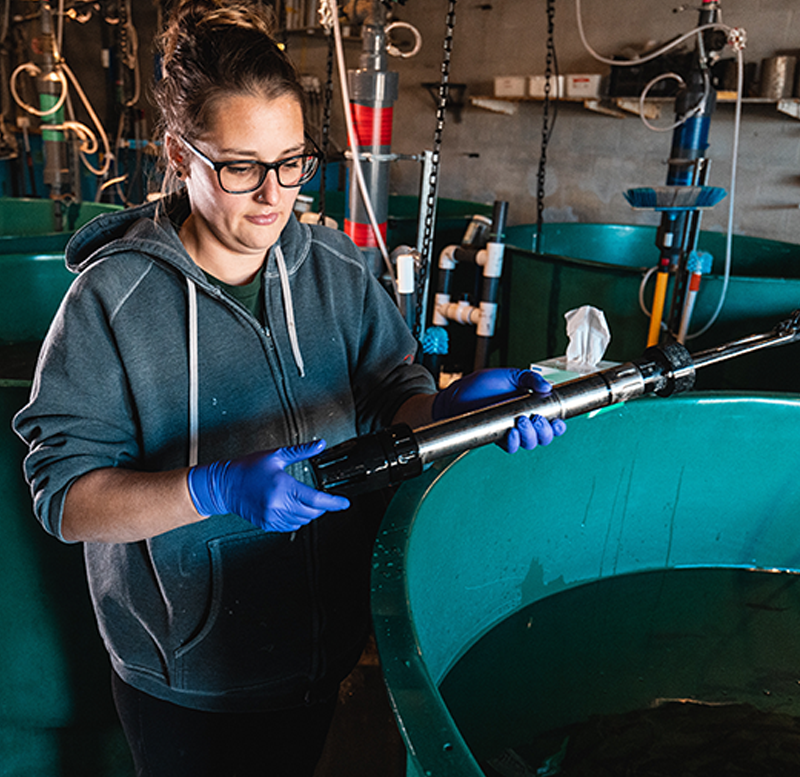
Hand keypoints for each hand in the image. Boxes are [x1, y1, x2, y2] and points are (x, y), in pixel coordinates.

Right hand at [187, 440, 349, 532]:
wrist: (225, 485)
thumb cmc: (248, 468)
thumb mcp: (276, 455)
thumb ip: (301, 451)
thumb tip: (320, 445)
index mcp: (283, 486)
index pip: (316, 499)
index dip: (334, 502)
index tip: (344, 503)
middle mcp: (278, 504)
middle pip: (312, 512)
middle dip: (322, 506)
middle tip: (323, 497)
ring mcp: (272, 516)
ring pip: (303, 520)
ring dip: (310, 513)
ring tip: (304, 500)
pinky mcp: (267, 524)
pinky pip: (291, 526)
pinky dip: (297, 519)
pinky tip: (293, 508)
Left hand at [431, 368, 565, 452]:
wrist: (456, 396)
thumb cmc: (480, 385)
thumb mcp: (509, 375)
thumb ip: (529, 378)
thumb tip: (547, 386)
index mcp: (531, 405)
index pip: (552, 419)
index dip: (559, 424)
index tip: (558, 420)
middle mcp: (523, 420)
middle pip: (545, 436)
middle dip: (546, 430)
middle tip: (536, 419)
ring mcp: (511, 430)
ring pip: (531, 443)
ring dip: (531, 436)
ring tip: (521, 422)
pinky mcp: (498, 437)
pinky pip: (512, 447)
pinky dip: (514, 442)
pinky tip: (511, 432)